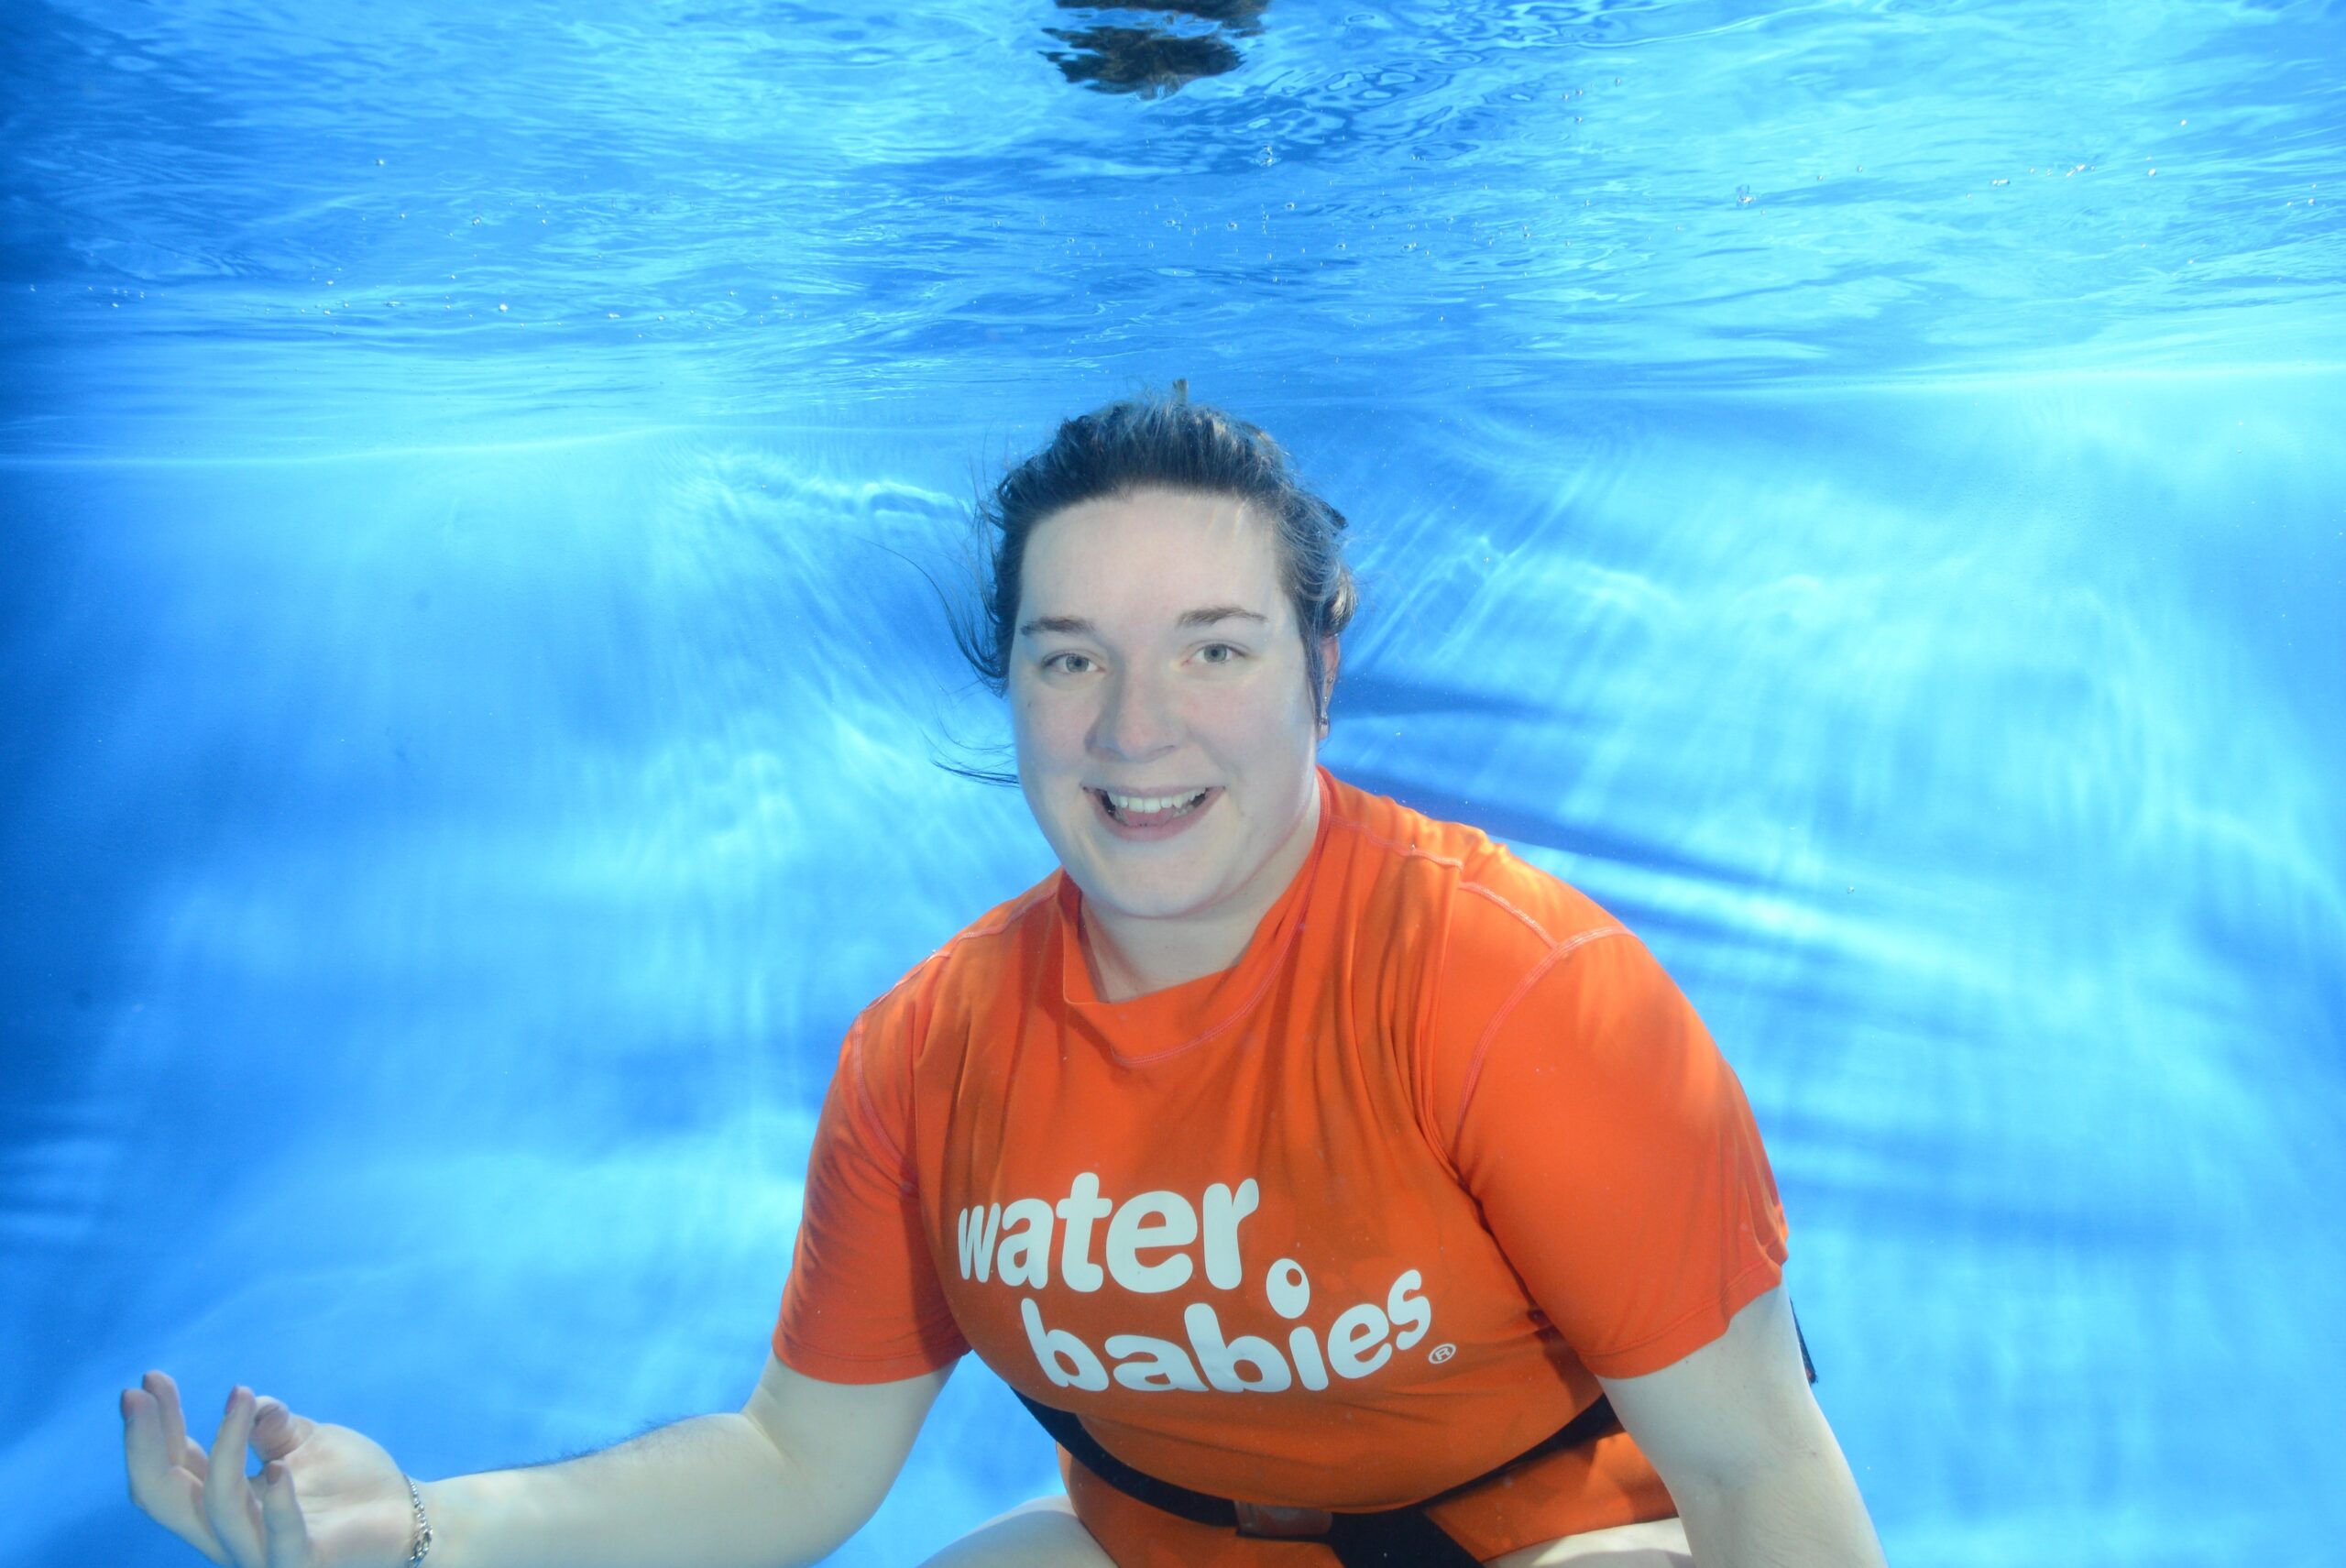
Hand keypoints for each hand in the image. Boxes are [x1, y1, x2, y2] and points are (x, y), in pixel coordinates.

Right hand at [122, 1371, 419, 1567]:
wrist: (411, 1517)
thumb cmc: (352, 1483)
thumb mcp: (306, 1442)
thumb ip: (272, 1425)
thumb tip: (248, 1401)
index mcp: (225, 1502)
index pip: (173, 1468)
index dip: (155, 1428)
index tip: (149, 1381)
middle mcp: (230, 1533)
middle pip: (164, 1497)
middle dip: (145, 1445)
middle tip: (139, 1394)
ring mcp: (262, 1554)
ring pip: (217, 1507)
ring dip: (223, 1447)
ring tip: (239, 1396)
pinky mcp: (303, 1563)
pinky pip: (280, 1538)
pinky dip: (277, 1502)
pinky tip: (277, 1467)